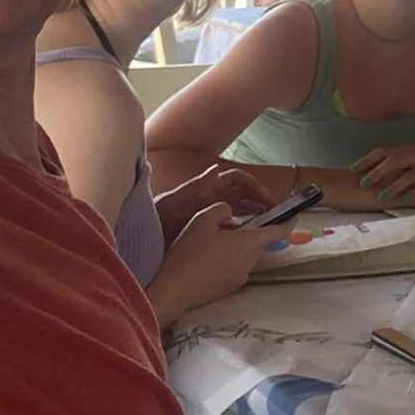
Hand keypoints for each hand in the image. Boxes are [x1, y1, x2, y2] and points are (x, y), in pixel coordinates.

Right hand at [146, 203, 288, 326]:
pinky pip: (236, 268)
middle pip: (259, 242)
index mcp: (249, 242)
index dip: (288, 221)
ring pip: (246, 256)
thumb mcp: (203, 219)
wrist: (174, 290)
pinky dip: (228, 260)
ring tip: (212, 243)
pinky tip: (207, 259)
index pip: (279, 231)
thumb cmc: (189, 252)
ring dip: (237, 247)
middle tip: (227, 226)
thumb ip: (223, 210)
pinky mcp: (230, 288)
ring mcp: (241, 277)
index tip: (292, 215)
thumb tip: (231, 217)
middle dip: (249, 233)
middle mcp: (250, 261)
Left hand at [154, 161, 279, 244]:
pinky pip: (230, 229)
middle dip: (261, 203)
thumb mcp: (171, 201)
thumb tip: (216, 170)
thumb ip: (194, 186)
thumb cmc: (154, 220)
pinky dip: (242, 232)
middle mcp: (211, 201)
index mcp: (206, 191)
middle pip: (245, 196)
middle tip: (276, 218)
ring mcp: (210, 217)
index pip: (239, 181)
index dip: (255, 188)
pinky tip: (246, 242)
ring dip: (255, 217)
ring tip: (267, 229)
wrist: (138, 245)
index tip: (268, 202)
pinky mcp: (208, 232)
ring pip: (241, 212)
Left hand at [352, 145, 414, 205]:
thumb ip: (391, 164)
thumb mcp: (408, 159)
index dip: (367, 159)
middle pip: (396, 159)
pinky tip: (404, 201)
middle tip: (364, 182)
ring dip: (395, 185)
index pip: (383, 151)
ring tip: (381, 196)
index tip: (353, 169)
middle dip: (379, 171)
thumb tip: (365, 172)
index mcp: (405, 149)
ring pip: (410, 174)